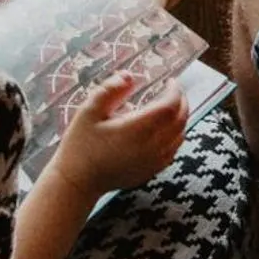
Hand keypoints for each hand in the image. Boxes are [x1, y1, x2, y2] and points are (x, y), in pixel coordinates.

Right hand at [52, 74, 187, 197]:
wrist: (78, 181)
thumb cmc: (80, 145)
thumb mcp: (89, 111)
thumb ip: (110, 90)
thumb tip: (129, 76)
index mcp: (137, 129)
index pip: (170, 107)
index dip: (175, 91)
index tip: (170, 81)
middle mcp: (151, 146)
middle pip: (180, 120)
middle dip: (181, 102)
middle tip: (173, 90)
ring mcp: (154, 161)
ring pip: (180, 136)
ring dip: (180, 119)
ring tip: (170, 107)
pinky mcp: (152, 171)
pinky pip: (173, 150)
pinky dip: (176, 136)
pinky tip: (165, 130)